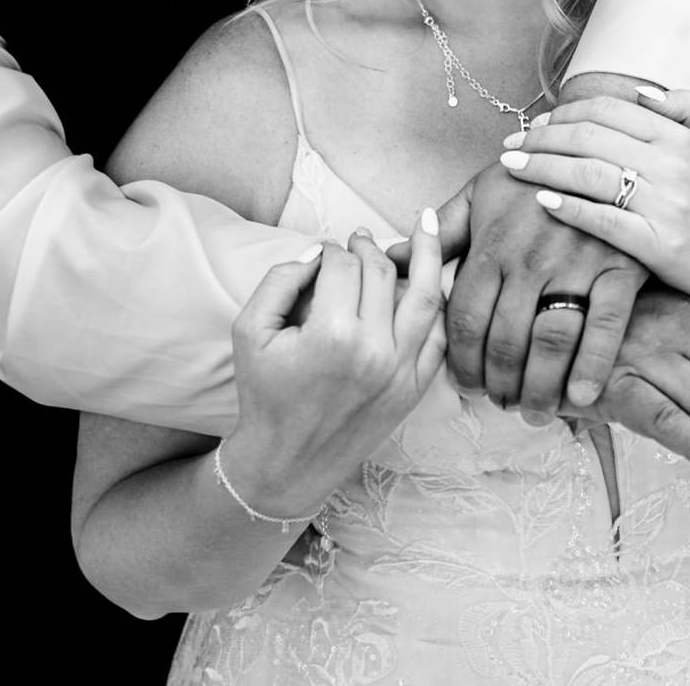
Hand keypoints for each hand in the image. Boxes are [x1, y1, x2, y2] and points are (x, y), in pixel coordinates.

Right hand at [223, 211, 446, 518]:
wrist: (287, 463)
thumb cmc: (264, 396)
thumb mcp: (250, 331)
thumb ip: (280, 279)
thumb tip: (318, 249)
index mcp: (332, 334)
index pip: (342, 265)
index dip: (331, 249)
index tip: (324, 251)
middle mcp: (375, 351)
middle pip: (382, 273)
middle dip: (369, 247)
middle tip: (359, 238)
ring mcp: (402, 371)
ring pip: (426, 297)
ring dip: (425, 256)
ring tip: (425, 225)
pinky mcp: (415, 389)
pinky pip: (438, 336)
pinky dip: (437, 305)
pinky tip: (432, 281)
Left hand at [438, 160, 647, 418]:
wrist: (604, 152)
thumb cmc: (536, 177)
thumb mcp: (483, 195)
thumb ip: (441, 233)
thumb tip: (390, 257)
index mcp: (491, 245)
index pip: (465, 319)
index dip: (461, 362)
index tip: (464, 386)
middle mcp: (529, 258)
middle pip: (505, 340)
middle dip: (498, 383)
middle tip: (500, 404)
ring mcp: (576, 264)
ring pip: (549, 341)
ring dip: (539, 387)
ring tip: (533, 410)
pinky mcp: (620, 268)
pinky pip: (604, 328)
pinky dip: (591, 368)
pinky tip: (580, 397)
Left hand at [500, 87, 689, 308]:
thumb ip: (686, 110)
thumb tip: (641, 92)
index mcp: (682, 138)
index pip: (610, 110)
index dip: (567, 111)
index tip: (539, 121)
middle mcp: (673, 166)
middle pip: (590, 138)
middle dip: (543, 136)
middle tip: (512, 143)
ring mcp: (665, 206)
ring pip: (590, 174)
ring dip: (543, 166)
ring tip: (512, 166)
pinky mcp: (658, 246)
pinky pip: (603, 221)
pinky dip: (569, 207)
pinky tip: (542, 200)